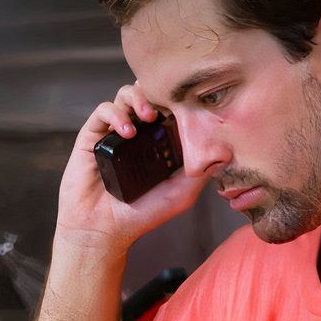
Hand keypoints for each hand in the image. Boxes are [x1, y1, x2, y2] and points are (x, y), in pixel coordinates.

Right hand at [55, 84, 213, 255]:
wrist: (105, 229)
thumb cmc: (143, 214)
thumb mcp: (182, 193)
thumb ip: (202, 172)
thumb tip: (226, 152)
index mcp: (160, 140)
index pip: (171, 107)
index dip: (179, 99)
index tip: (189, 103)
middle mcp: (139, 132)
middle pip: (149, 93)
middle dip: (159, 92)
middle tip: (167, 106)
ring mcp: (116, 131)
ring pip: (125, 95)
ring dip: (137, 98)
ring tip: (147, 115)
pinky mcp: (94, 135)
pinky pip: (103, 111)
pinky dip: (115, 114)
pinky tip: (126, 131)